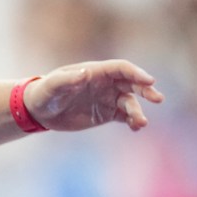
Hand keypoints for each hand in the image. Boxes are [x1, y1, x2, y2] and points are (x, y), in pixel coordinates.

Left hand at [24, 59, 164, 131]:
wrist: (39, 110)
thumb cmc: (44, 92)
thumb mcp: (52, 86)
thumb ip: (67, 80)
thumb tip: (85, 74)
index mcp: (95, 72)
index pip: (121, 69)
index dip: (136, 73)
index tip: (149, 81)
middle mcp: (106, 83)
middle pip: (132, 83)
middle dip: (146, 90)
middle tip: (157, 98)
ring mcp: (107, 99)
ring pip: (129, 103)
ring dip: (137, 112)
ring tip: (140, 123)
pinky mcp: (106, 114)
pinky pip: (124, 117)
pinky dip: (132, 121)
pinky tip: (136, 128)